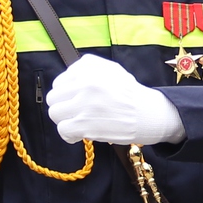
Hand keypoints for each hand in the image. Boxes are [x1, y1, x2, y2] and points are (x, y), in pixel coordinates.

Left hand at [45, 54, 184, 146]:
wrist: (148, 114)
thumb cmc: (130, 94)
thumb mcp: (111, 70)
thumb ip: (87, 69)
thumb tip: (65, 81)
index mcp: (89, 68)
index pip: (60, 81)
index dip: (67, 94)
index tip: (77, 101)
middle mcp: (85, 82)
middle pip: (54, 97)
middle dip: (63, 107)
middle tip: (76, 113)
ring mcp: (84, 103)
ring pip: (55, 113)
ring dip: (65, 121)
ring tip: (78, 123)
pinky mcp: (84, 124)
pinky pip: (62, 129)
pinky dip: (69, 135)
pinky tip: (80, 134)